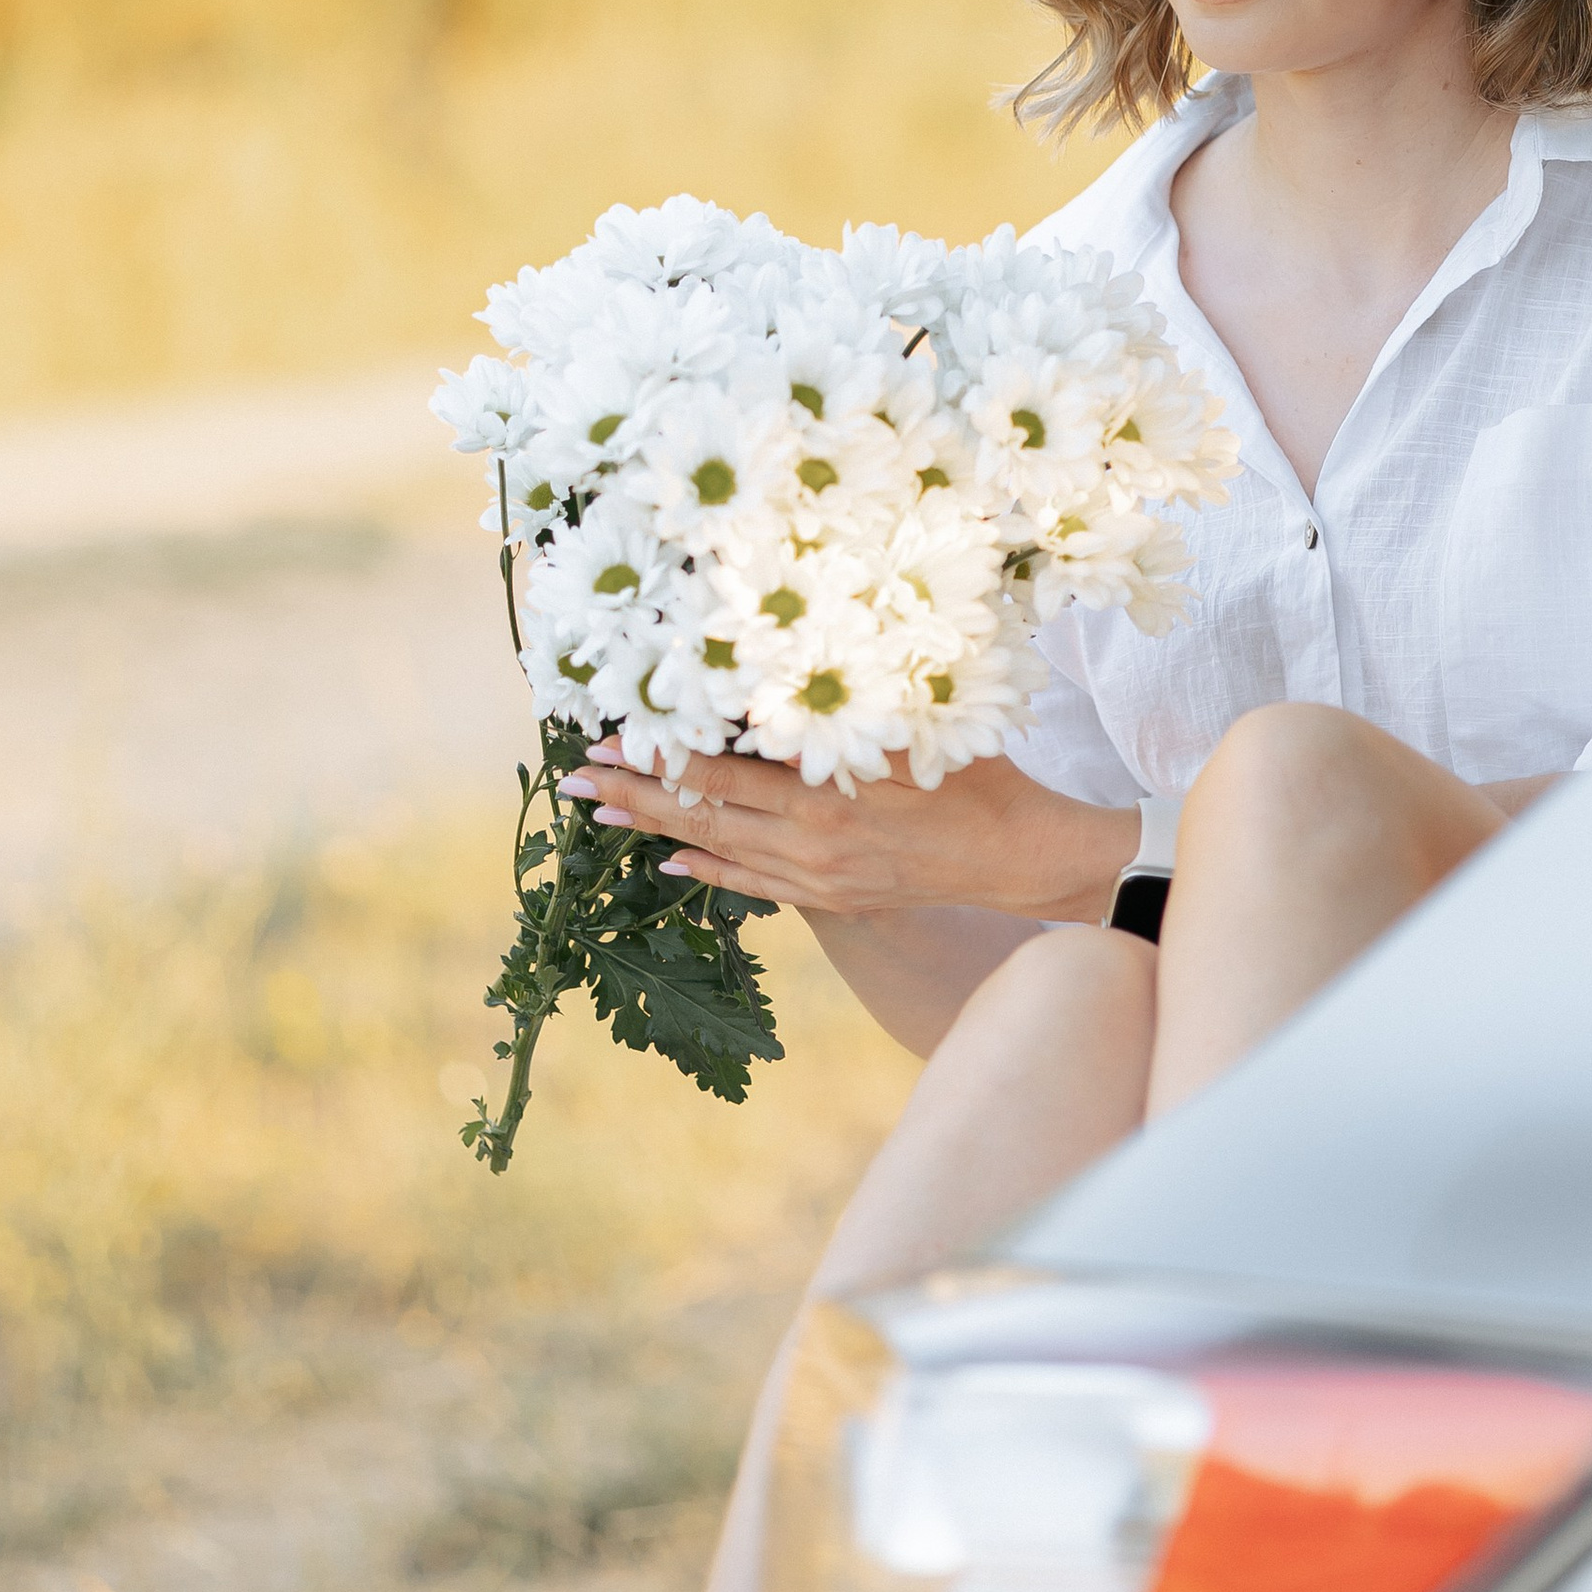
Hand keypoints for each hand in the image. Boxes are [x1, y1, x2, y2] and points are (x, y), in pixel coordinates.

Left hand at [568, 741, 1136, 923]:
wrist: (1018, 851)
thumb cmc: (971, 773)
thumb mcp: (908, 730)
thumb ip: (833, 717)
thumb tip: (760, 693)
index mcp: (821, 802)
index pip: (715, 778)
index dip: (656, 758)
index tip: (605, 739)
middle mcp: (809, 848)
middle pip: (700, 819)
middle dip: (632, 797)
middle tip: (573, 782)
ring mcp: (817, 880)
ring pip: (718, 854)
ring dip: (655, 833)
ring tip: (600, 816)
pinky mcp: (831, 898)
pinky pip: (754, 886)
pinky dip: (709, 872)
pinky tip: (673, 863)